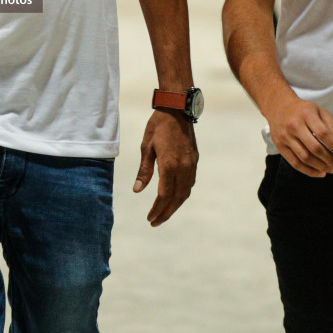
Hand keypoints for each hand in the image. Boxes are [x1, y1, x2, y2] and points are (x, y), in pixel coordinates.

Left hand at [132, 109, 198, 225]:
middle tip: (155, 223)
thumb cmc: (158, 126)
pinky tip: (174, 198)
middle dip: (166, 212)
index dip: (157, 209)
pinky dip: (182, 194)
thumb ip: (144, 170)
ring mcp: (191, 164)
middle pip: (176, 198)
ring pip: (185, 192)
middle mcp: (183, 167)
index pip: (164, 195)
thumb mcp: (146, 147)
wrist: (178, 109)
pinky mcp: (194, 160)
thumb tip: (138, 190)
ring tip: (164, 214)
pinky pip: (189, 183)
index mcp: (169, 164)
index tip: (150, 218)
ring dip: (175, 205)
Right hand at [264, 93, 332, 176]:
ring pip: (305, 158)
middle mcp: (294, 126)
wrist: (278, 106)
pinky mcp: (280, 146)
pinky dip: (309, 171)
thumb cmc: (302, 110)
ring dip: (322, 167)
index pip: (323, 134)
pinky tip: (321, 173)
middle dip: (331, 160)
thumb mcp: (319, 110)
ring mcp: (285, 137)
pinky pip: (295, 163)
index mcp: (306, 114)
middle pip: (315, 148)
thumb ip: (331, 126)